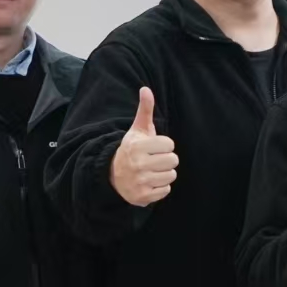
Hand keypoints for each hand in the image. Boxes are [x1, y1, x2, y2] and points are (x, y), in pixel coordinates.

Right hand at [109, 87, 178, 207]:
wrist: (112, 175)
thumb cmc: (132, 149)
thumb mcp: (137, 130)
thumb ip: (145, 110)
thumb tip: (146, 89)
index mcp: (137, 147)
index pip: (170, 145)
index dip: (164, 145)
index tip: (153, 147)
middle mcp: (138, 165)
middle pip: (173, 160)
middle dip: (166, 159)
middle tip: (153, 160)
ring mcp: (140, 182)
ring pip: (171, 175)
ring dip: (164, 173)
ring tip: (151, 171)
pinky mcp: (143, 197)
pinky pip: (166, 190)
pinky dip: (160, 187)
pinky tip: (149, 182)